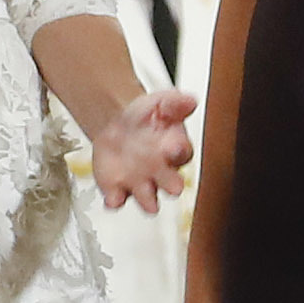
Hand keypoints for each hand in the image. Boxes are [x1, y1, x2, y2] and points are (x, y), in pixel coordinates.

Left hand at [88, 88, 197, 211]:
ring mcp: (141, 183)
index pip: (182, 154)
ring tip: (143, 194)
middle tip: (169, 182)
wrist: (116, 123)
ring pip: (149, 200)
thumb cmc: (146, 116)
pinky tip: (112, 198)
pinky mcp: (118, 189)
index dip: (178, 151)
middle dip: (170, 184)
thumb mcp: (161, 102)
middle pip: (172, 184)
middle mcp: (162, 172)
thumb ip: (175, 103)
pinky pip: (118, 200)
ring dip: (147, 200)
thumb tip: (190, 101)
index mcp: (174, 149)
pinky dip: (115, 201)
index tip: (173, 146)